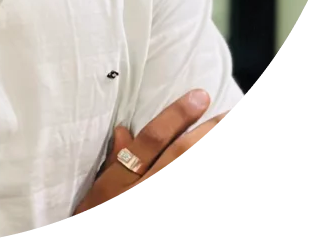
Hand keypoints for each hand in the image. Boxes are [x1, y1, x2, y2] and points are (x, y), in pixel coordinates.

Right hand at [73, 89, 224, 214]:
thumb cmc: (95, 219)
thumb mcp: (97, 197)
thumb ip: (113, 164)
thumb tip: (123, 130)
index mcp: (120, 184)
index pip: (150, 142)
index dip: (176, 117)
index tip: (199, 96)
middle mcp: (142, 192)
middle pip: (180, 155)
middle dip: (207, 131)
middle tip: (229, 111)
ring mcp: (152, 199)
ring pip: (187, 169)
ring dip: (211, 149)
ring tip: (230, 128)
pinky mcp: (176, 229)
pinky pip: (184, 187)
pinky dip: (202, 166)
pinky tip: (214, 154)